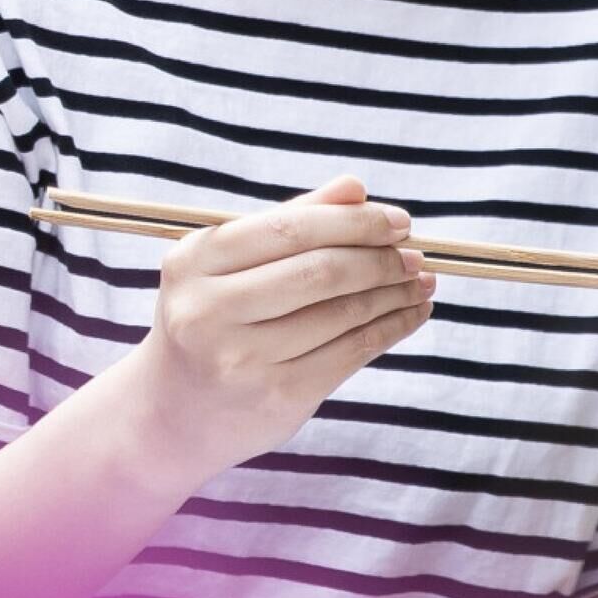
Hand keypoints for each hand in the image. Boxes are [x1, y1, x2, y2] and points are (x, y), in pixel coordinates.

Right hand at [127, 178, 435, 483]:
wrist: (176, 410)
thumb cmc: (211, 320)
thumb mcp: (227, 266)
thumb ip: (288, 222)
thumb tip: (355, 187)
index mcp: (193, 261)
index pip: (289, 228)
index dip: (353, 221)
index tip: (399, 220)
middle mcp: (209, 309)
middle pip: (319, 271)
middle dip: (380, 259)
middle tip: (415, 254)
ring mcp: (242, 357)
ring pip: (342, 313)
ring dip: (393, 294)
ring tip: (421, 281)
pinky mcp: (276, 395)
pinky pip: (351, 352)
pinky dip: (391, 328)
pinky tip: (410, 314)